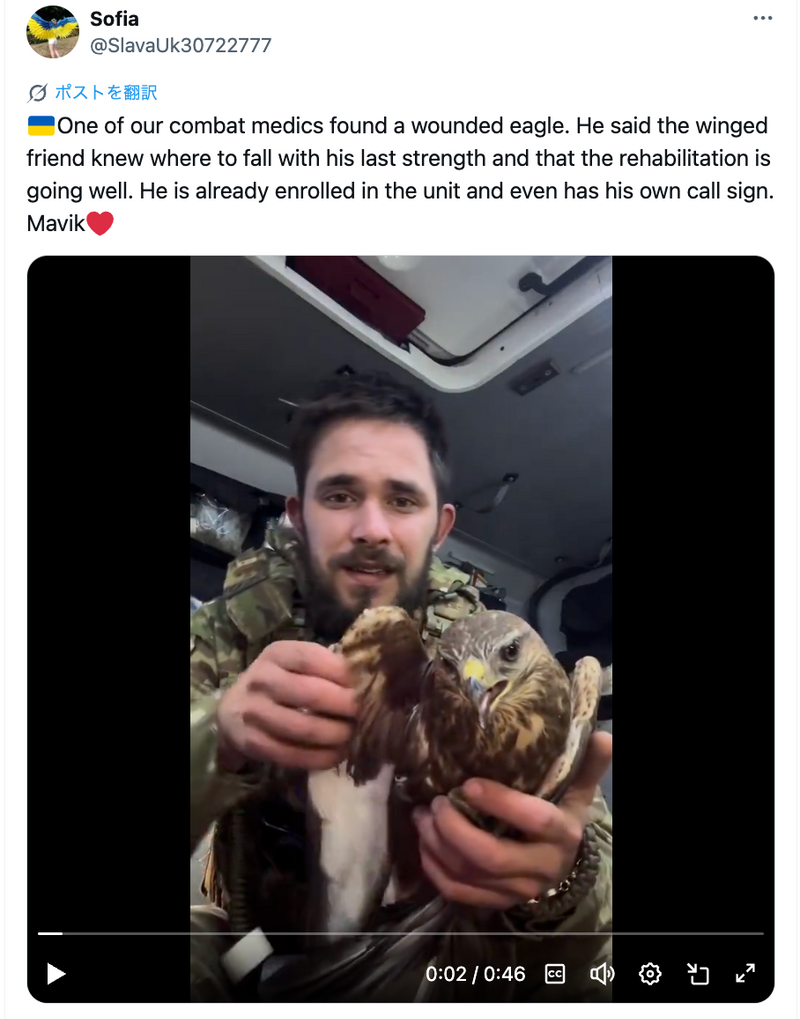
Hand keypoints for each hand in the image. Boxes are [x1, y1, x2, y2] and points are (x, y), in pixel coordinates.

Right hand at [216, 641, 357, 772]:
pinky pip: (292, 755)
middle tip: (366, 714)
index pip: (313, 658)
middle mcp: (261, 679)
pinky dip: (321, 757)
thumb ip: (325, 666)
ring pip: (304, 728)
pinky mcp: (252, 743)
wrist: (234, 709)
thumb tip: (368, 678)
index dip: (343, 673)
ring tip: (353, 735)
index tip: (365, 684)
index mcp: (276, 654)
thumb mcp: (295, 664)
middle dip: (346, 706)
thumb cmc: (280, 681)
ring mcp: (254, 712)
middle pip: (312, 694)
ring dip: (336, 735)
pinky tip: (337, 754)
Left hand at [412, 731, 611, 909]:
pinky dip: (434, 869)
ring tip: (422, 815)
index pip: (534, 820)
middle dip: (454, 828)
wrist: (564, 868)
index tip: (468, 783)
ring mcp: (516, 889)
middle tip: (435, 802)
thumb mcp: (577, 792)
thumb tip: (603, 734)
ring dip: (437, 845)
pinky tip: (424, 843)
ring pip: (468, 875)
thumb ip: (586, 764)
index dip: (500, 803)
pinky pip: (458, 892)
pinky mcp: (495, 902)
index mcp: (562, 833)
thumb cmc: (562, 817)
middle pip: (491, 856)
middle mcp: (540, 867)